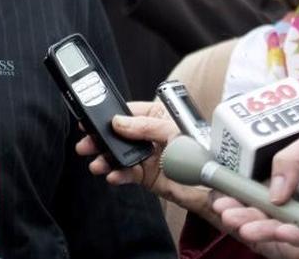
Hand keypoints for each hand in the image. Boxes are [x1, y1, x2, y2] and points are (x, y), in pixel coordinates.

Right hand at [75, 100, 212, 216]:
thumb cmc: (202, 150)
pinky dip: (118, 175)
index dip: (110, 116)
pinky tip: (112, 175)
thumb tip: (119, 122)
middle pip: (119, 135)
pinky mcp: (146, 176)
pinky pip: (127, 173)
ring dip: (106, 159)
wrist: (212, 185)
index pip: (129, 112)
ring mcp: (147, 156)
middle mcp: (150, 135)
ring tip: (97, 164)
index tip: (92, 120)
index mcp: (158, 116)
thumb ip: (145, 126)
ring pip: (119, 155)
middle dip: (101, 140)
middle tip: (86, 144)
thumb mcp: (173, 130)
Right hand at [215, 119, 298, 249]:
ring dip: (259, 226)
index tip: (222, 192)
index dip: (241, 190)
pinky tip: (274, 228)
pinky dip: (288, 234)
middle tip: (226, 211)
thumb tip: (271, 192)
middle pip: (267, 209)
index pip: (261, 184)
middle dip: (243, 212)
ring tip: (242, 224)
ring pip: (281, 226)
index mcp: (296, 170)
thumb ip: (289, 161)